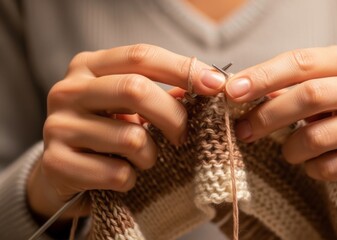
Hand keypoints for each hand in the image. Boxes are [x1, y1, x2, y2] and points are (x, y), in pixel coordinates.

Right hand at [27, 44, 225, 219]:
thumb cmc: (108, 131)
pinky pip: (116, 173)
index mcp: (89, 66)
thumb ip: (162, 92)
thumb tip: (212, 85)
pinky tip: (124, 178)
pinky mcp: (56, 163)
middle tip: (183, 137)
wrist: (65, 172)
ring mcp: (57, 126)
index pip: (141, 56)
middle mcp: (68, 90)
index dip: (182, 69)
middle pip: (135, 89)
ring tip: (144, 160)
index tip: (217, 86)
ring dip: (151, 156)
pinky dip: (132, 180)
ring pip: (130, 137)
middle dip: (173, 116)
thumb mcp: (130, 105)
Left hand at [226, 45, 336, 201]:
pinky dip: (311, 169)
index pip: (301, 62)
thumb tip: (235, 92)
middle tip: (242, 131)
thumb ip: (281, 87)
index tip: (231, 92)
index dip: (263, 77)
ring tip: (288, 151)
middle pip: (310, 96)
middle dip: (268, 116)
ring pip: (317, 137)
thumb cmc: (333, 110)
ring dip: (290, 149)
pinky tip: (312, 163)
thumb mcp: (314, 88)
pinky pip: (330, 167)